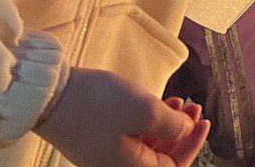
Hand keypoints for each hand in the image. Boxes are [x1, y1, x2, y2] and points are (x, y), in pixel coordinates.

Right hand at [35, 69, 208, 166]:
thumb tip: (186, 130)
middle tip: (193, 106)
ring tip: (178, 101)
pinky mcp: (98, 142)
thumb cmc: (99, 105)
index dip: (193, 144)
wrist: (50, 96)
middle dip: (182, 132)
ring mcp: (107, 156)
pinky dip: (149, 123)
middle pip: (161, 158)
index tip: (205, 121)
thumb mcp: (145, 111)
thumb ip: (172, 125)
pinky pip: (132, 137)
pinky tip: (158, 104)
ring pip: (148, 145)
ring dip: (167, 124)